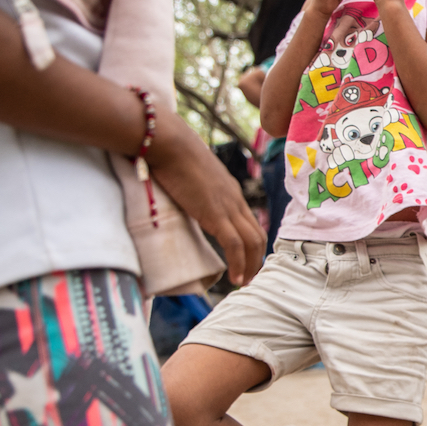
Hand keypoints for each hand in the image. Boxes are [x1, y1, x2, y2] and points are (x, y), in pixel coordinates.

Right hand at [146, 108, 266, 285]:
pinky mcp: (215, 214)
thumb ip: (192, 189)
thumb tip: (180, 197)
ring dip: (250, 265)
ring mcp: (227, 206)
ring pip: (251, 242)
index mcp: (230, 190)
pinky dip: (238, 263)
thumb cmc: (171, 154)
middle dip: (256, 259)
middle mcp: (235, 199)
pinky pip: (234, 244)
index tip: (246, 260)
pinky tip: (234, 278)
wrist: (169, 143)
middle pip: (257, 235)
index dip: (250, 243)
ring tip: (243, 282)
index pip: (249, 221)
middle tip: (249, 277)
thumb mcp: (188, 175)